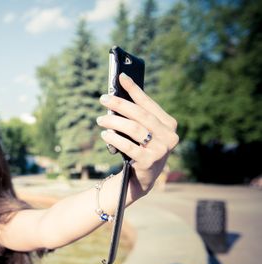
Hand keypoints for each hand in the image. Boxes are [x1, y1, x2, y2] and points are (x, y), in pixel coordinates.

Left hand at [96, 72, 178, 199]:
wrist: (141, 179)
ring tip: (100, 119)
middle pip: (141, 115)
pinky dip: (114, 139)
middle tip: (103, 99)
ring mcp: (161, 151)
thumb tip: (115, 95)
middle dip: (120, 104)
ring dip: (114, 122)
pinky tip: (104, 134)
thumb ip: (134, 116)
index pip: (149, 104)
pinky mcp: (150, 163)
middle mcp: (169, 136)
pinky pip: (128, 147)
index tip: (121, 77)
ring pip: (134, 129)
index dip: (134, 89)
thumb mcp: (141, 132)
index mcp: (169, 124)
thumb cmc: (139, 149)